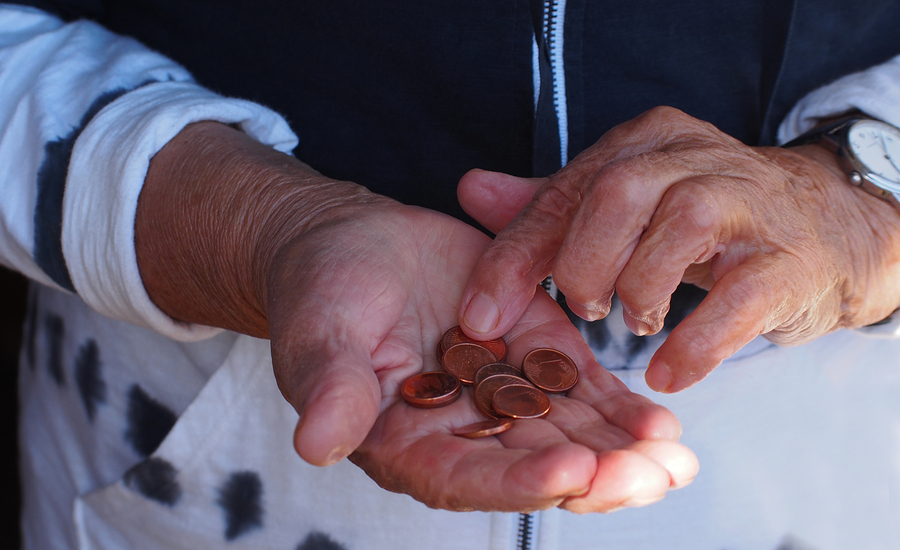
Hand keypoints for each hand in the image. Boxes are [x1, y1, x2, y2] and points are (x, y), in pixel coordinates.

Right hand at [135, 121, 696, 511]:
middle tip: (650, 472)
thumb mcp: (320, 334)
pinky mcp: (532, 356)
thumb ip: (330, 388)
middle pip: (535, 469)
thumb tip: (317, 444)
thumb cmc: (322, 290)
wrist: (355, 244)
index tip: (572, 469)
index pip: (469, 478)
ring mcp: (503, 397)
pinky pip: (580, 391)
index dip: (521, 480)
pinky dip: (620, 409)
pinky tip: (662, 422)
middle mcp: (463, 433)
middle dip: (597, 476)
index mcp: (408, 444)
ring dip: (624, 452)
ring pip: (570, 437)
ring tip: (674, 455)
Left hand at [457, 107, 899, 392]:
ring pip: (680, 227)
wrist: (821, 230)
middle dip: (583, 263)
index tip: (481, 314)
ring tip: (636, 319)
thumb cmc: (704, 222)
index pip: (565, 190)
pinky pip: (739, 299)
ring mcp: (751, 204)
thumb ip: (550, 203)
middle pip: (619, 194)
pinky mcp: (788, 261)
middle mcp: (697, 158)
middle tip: (585, 307)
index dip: (515, 255)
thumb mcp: (624, 204)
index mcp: (646, 142)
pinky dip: (694, 342)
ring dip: (639, 289)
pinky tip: (668, 370)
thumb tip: (471, 189)